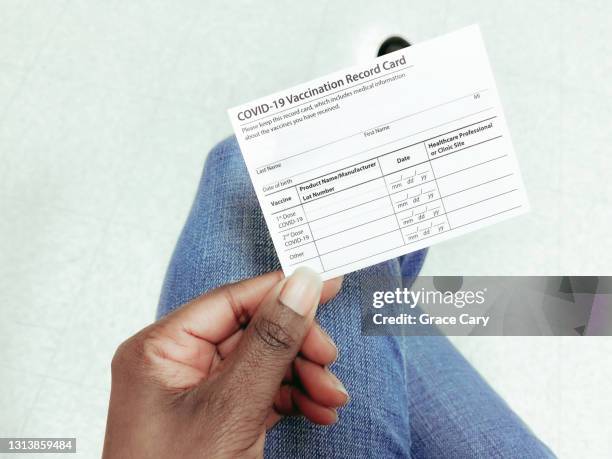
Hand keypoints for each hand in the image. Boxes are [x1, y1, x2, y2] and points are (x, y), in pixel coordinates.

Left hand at [103, 268, 346, 457]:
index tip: (326, 284)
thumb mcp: (231, 408)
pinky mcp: (219, 415)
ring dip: (303, 376)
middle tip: (329, 360)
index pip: (231, 300)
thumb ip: (270, 342)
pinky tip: (318, 411)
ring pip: (264, 361)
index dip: (282, 290)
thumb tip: (300, 285)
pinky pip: (264, 390)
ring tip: (330, 398)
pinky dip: (294, 398)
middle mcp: (177, 363)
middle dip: (298, 347)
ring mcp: (199, 391)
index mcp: (161, 348)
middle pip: (253, 331)